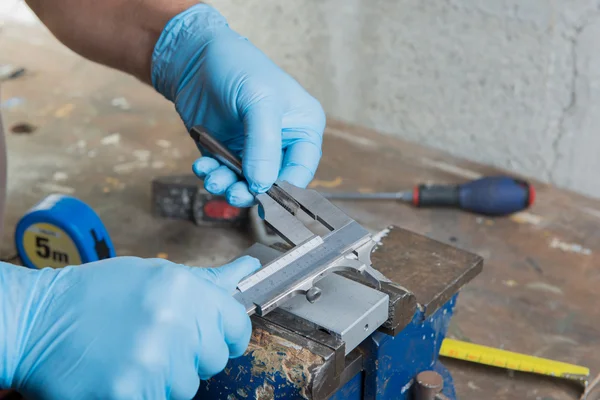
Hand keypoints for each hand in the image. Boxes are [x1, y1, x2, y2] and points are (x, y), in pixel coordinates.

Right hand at [1, 256, 259, 399]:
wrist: (39, 319)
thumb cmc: (97, 295)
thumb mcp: (155, 276)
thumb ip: (206, 282)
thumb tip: (247, 272)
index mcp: (184, 289)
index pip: (237, 326)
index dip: (225, 334)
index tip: (211, 337)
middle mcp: (174, 322)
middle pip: (213, 359)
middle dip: (191, 355)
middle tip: (155, 341)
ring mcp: (153, 361)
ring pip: (187, 386)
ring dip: (165, 377)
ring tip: (133, 355)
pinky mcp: (131, 393)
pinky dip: (144, 392)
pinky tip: (122, 373)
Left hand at [152, 4, 325, 206]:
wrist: (194, 56)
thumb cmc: (238, 67)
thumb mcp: (260, 101)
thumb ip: (264, 144)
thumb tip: (262, 185)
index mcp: (303, 128)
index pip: (301, 170)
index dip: (285, 188)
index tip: (264, 197)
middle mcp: (282, 143)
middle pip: (273, 182)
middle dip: (252, 191)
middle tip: (234, 193)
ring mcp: (253, 150)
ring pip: (246, 184)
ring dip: (229, 186)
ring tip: (213, 178)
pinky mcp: (226, 153)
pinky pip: (223, 175)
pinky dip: (212, 175)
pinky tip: (202, 166)